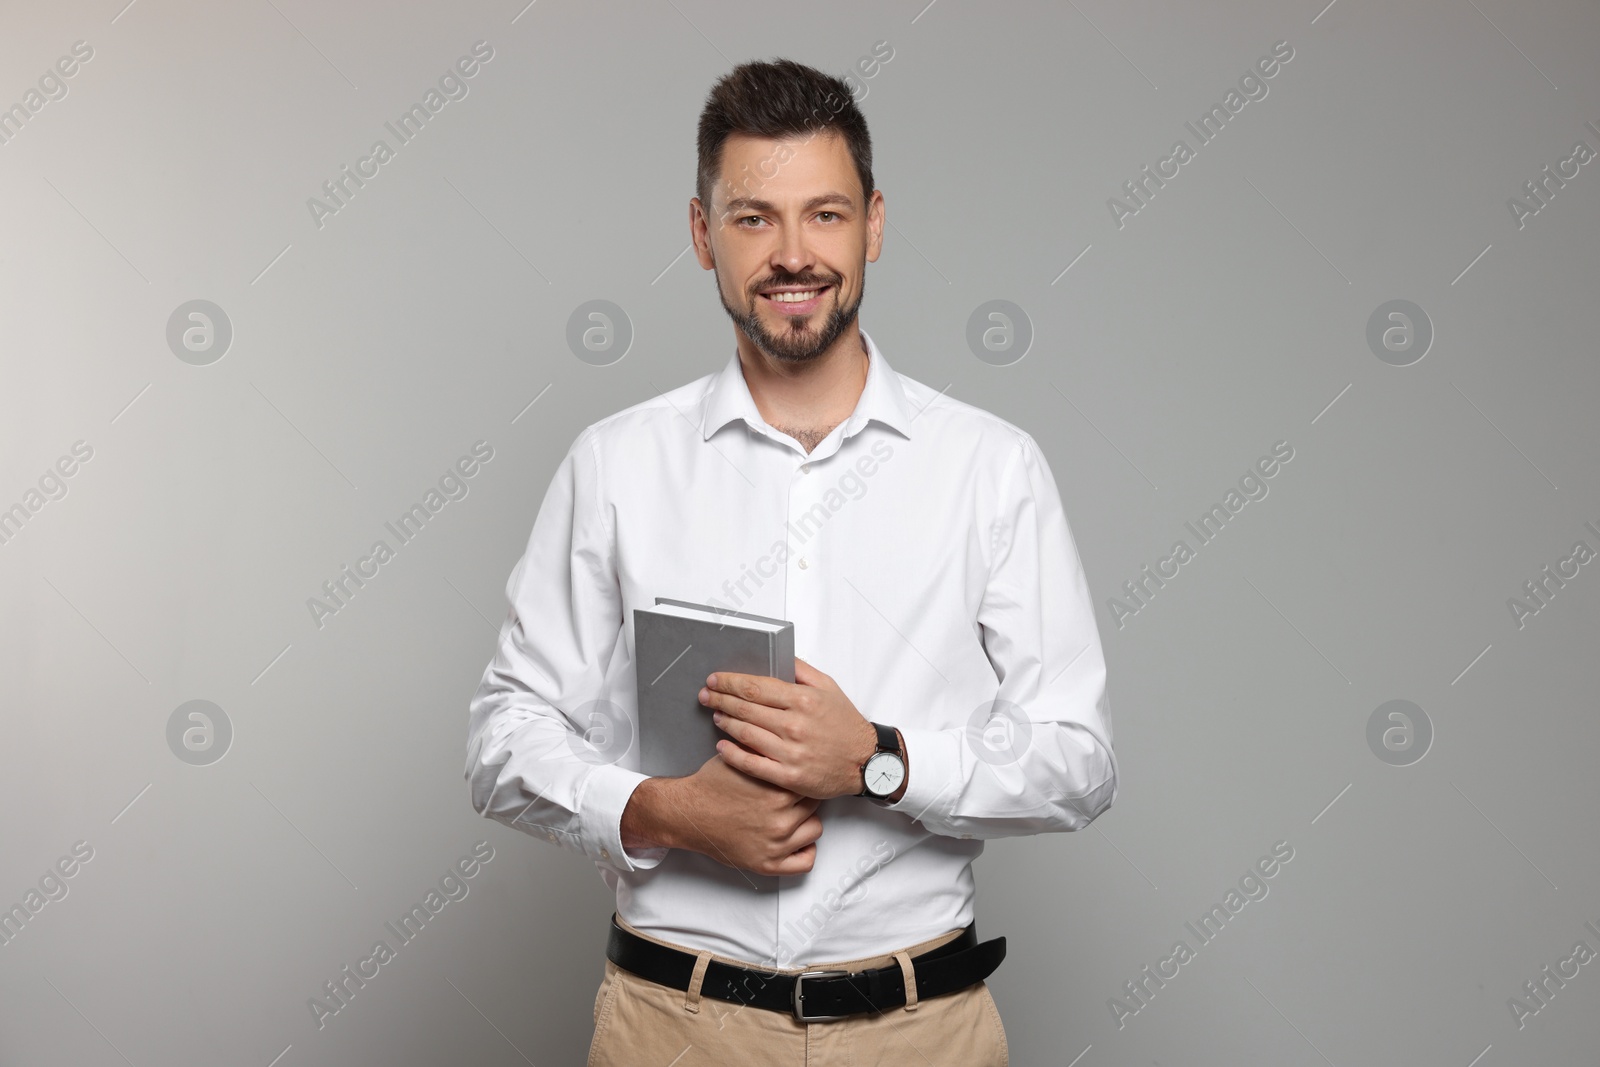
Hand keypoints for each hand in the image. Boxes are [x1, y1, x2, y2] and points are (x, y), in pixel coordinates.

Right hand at [622, 753, 822, 875]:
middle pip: (814, 804)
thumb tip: (785, 738)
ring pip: (815, 830)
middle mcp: (780, 819)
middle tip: (793, 796)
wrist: (688, 813)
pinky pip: (805, 862)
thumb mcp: (740, 758)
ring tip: (792, 815)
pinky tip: (796, 840)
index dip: (802, 776)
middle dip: (804, 798)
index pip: (808, 781)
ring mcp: (776, 844)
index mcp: (777, 791)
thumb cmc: (711, 786)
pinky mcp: (768, 864)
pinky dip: (805, 851)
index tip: (798, 777)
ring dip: (806, 822)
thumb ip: (765, 751)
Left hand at [699, 656, 877, 799]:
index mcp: (803, 700)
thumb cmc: (846, 724)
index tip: (715, 680)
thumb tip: (778, 655)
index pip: (755, 687)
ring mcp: (791, 753)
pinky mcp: (789, 777)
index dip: (730, 682)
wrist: (866, 761)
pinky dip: (732, 754)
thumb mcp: (829, 687)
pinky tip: (721, 747)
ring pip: (745, 734)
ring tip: (716, 715)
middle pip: (745, 708)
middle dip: (720, 699)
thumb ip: (801, 670)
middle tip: (705, 695)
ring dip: (725, 722)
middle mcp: (795, 725)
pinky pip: (751, 764)